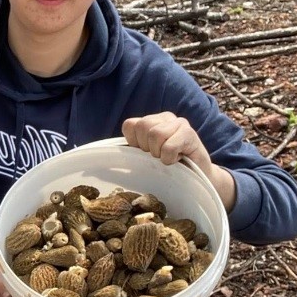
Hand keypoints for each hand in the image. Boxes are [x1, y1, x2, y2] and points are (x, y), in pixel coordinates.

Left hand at [121, 112, 236, 210]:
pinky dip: (170, 158)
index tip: (145, 154)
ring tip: (169, 159)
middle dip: (147, 148)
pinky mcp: (190, 133)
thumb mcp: (146, 158)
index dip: (134, 143)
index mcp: (151, 121)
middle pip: (142, 127)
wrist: (198, 178)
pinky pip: (169, 146)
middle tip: (158, 158)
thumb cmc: (170, 169)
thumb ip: (131, 151)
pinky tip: (177, 160)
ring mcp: (179, 123)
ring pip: (155, 134)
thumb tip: (98, 161)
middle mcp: (165, 118)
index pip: (130, 125)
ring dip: (159, 154)